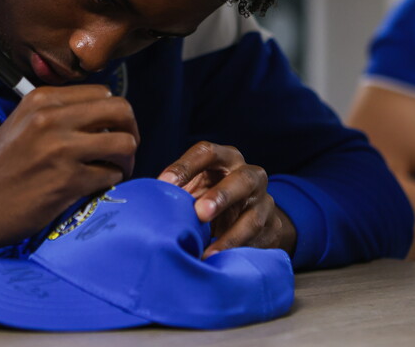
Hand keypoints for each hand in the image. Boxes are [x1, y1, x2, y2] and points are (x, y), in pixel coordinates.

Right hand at [0, 85, 138, 255]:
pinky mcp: (67, 181)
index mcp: (42, 99)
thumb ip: (58, 113)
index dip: (113, 113)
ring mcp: (61, 149)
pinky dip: (111, 182)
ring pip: (124, 143)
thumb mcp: (22, 123)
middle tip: (123, 150)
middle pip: (121, 110)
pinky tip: (96, 187)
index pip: (103, 92)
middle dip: (131, 131)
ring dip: (126, 160)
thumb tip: (101, 116)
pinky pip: (111, 175)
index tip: (108, 131)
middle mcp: (53, 118)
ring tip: (115, 171)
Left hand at [158, 141, 295, 257]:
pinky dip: (237, 253)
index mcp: (225, 158)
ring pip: (253, 216)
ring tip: (208, 250)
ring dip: (231, 234)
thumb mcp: (195, 186)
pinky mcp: (271, 228)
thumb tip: (143, 201)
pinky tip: (219, 261)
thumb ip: (175, 190)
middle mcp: (249, 175)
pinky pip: (257, 242)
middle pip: (241, 180)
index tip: (164, 183)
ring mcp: (264, 202)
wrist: (250, 215)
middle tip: (199, 212)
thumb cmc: (210, 195)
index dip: (185, 166)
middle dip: (220, 196)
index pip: (206, 153)